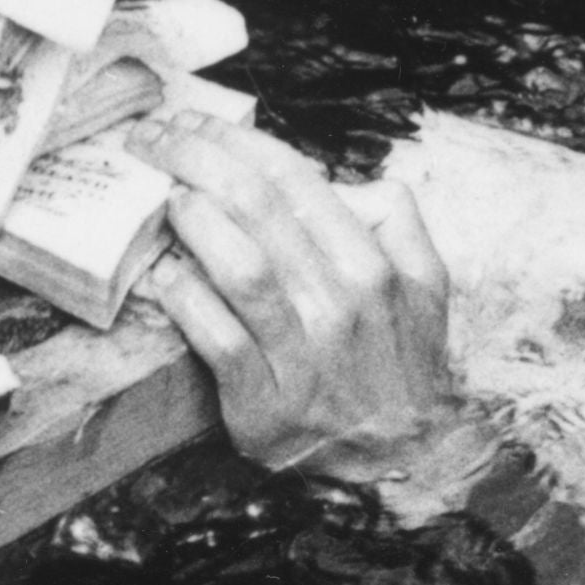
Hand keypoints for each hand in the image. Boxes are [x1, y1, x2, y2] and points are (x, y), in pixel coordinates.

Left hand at [136, 116, 487, 521]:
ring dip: (193, 220)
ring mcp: (302, 354)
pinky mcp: (263, 402)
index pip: (294, 178)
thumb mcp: (429, 292)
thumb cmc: (399, 367)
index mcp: (374, 265)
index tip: (192, 121)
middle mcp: (340, 303)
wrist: (402, 463)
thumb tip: (364, 181)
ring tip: (163, 194)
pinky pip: (216, 338)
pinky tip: (163, 273)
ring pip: (240, 267)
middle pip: (258, 208)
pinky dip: (185, 300)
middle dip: (196, 159)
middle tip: (155, 138)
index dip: (234, 140)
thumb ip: (402, 227)